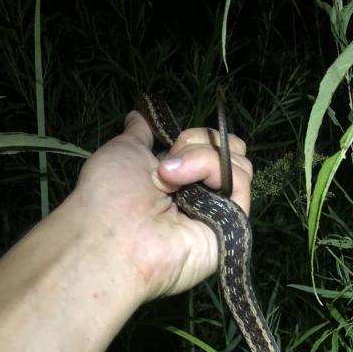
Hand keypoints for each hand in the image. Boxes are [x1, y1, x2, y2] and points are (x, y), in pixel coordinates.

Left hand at [69, 108, 252, 302]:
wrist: (113, 236)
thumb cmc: (111, 195)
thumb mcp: (123, 151)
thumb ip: (140, 133)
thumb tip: (139, 115)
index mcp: (178, 180)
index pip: (210, 147)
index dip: (194, 137)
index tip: (168, 143)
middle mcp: (200, 197)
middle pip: (232, 153)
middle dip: (203, 143)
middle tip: (172, 161)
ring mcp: (218, 213)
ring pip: (240, 164)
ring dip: (203, 158)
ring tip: (170, 177)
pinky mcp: (233, 227)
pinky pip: (241, 184)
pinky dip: (214, 171)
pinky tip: (186, 186)